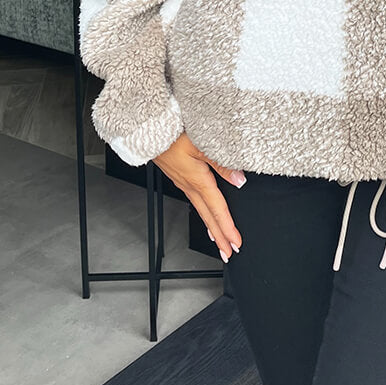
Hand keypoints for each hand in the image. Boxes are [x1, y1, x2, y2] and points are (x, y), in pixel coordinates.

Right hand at [153, 132, 245, 262]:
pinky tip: (205, 214)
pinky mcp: (178, 177)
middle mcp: (189, 186)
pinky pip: (193, 201)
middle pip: (208, 217)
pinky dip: (202, 213)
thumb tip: (239, 180)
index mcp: (197, 180)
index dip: (228, 228)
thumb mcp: (202, 145)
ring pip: (200, 211)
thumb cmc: (172, 134)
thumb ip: (221, 164)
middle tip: (229, 252)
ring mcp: (182, 183)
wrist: (147, 132)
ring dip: (212, 227)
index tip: (236, 243)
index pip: (217, 209)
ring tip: (219, 240)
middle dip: (220, 236)